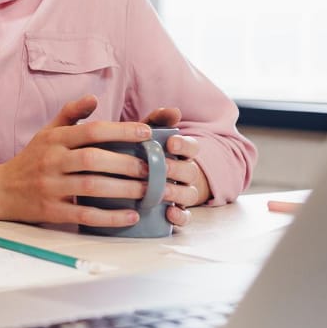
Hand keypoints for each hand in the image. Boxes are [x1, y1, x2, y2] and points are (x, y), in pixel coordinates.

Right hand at [0, 96, 179, 228]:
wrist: (0, 190)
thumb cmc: (32, 159)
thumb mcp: (47, 132)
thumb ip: (70, 114)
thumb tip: (94, 98)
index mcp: (55, 139)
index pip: (91, 131)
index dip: (120, 131)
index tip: (147, 133)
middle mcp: (52, 161)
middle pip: (94, 159)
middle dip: (127, 163)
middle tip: (155, 168)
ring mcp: (51, 187)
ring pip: (92, 186)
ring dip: (124, 189)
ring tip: (149, 191)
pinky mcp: (52, 211)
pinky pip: (85, 214)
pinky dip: (110, 217)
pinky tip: (131, 216)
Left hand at [140, 107, 211, 227]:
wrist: (135, 178)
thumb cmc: (143, 152)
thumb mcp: (146, 135)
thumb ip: (157, 121)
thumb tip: (173, 111)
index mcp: (181, 153)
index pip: (192, 147)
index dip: (184, 145)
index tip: (171, 143)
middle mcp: (186, 173)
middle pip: (189, 171)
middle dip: (176, 169)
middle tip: (162, 168)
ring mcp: (183, 192)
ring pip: (189, 194)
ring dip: (177, 192)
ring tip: (162, 191)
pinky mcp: (177, 211)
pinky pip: (185, 216)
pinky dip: (180, 216)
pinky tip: (169, 214)